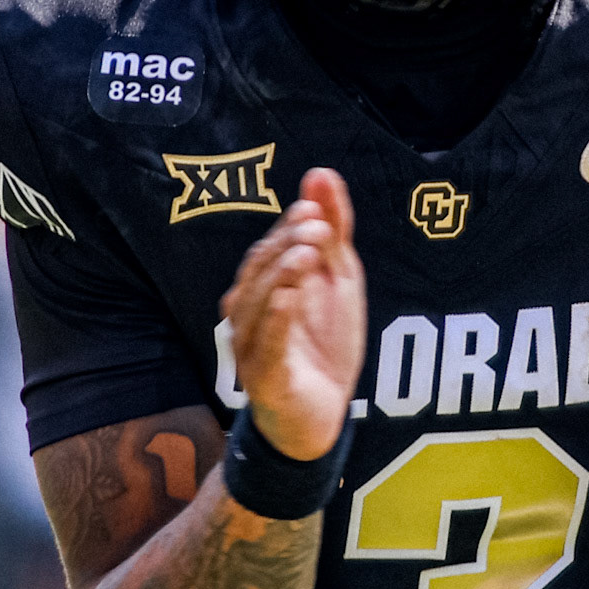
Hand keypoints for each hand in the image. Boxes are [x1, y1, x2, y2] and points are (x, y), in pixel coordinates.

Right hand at [223, 168, 366, 459]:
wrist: (323, 416)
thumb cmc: (324, 344)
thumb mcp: (339, 279)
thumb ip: (333, 228)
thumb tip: (320, 173)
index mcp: (263, 289)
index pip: (270, 250)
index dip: (289, 227)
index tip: (312, 206)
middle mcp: (248, 315)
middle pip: (259, 273)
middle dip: (285, 246)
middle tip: (313, 224)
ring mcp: (253, 348)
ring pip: (256, 306)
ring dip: (281, 276)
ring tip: (307, 253)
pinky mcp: (267, 379)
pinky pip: (267, 347)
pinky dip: (277, 320)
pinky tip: (291, 298)